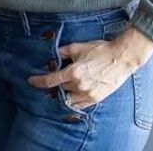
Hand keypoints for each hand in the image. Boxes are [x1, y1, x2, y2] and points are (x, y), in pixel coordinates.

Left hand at [25, 26, 152, 110]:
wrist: (121, 58)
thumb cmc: (100, 50)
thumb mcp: (78, 47)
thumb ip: (63, 52)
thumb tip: (52, 55)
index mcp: (74, 72)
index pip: (50, 81)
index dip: (38, 81)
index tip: (31, 81)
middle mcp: (79, 85)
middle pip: (60, 89)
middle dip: (56, 84)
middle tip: (54, 79)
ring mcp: (88, 94)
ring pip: (68, 99)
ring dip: (64, 94)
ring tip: (63, 88)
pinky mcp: (96, 99)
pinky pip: (79, 105)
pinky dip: (73, 101)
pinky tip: (72, 95)